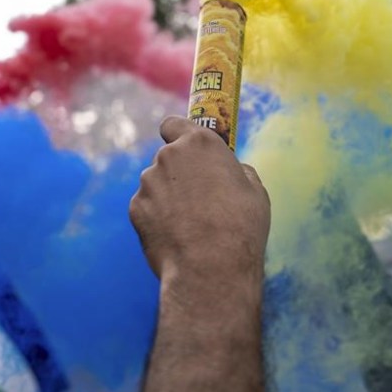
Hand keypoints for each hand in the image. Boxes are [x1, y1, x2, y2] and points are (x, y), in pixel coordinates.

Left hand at [130, 116, 270, 297]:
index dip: (179, 135)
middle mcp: (169, 156)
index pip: (174, 124)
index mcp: (199, 143)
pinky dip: (158, 218)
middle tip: (200, 198)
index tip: (188, 150)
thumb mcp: (255, 191)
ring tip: (191, 224)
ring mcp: (148, 182)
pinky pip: (148, 208)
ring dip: (169, 197)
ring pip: (157, 184)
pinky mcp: (136, 208)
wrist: (210, 268)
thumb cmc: (240, 227)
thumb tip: (233, 171)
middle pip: (167, 157)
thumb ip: (238, 172)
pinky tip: (177, 236)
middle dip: (179, 172)